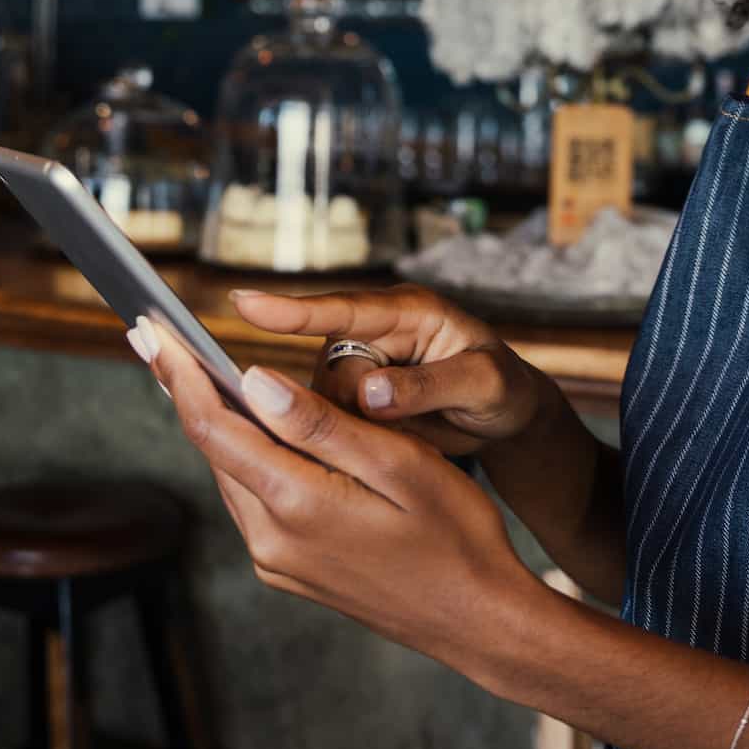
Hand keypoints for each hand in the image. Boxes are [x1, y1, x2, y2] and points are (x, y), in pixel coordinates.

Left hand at [128, 319, 543, 672]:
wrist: (477, 619)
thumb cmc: (457, 535)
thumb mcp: (401, 464)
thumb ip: (322, 424)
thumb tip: (253, 381)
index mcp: (298, 505)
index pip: (216, 427)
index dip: (180, 373)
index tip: (152, 330)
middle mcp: (272, 540)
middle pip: (213, 449)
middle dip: (184, 389)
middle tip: (155, 337)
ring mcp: (277, 562)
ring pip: (232, 474)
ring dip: (215, 422)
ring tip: (195, 370)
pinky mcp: (289, 571)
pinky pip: (253, 502)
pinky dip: (246, 457)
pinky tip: (254, 430)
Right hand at [228, 283, 544, 458]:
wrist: (504, 414)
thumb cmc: (501, 386)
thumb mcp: (484, 383)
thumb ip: (432, 385)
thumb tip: (370, 394)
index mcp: (407, 311)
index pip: (343, 309)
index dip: (293, 310)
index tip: (244, 303)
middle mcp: (371, 333)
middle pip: (328, 375)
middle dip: (356, 410)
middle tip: (408, 424)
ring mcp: (356, 367)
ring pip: (322, 407)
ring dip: (356, 432)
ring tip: (413, 433)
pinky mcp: (349, 401)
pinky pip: (330, 426)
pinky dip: (354, 444)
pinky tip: (393, 445)